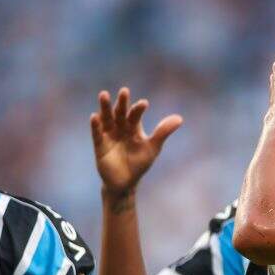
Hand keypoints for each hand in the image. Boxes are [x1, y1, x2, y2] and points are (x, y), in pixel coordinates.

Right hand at [91, 87, 182, 202]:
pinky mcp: (100, 146)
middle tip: (124, 91)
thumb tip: (180, 118)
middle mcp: (120, 128)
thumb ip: (163, 132)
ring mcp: (109, 135)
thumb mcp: (153, 148)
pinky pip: (97, 134)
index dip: (139, 109)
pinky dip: (95, 126)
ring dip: (105, 108)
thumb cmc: (139, 164)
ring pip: (106, 119)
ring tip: (104, 95)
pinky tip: (94, 116)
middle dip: (122, 103)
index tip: (144, 104)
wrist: (125, 183)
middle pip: (120, 113)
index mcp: (133, 128)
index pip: (135, 115)